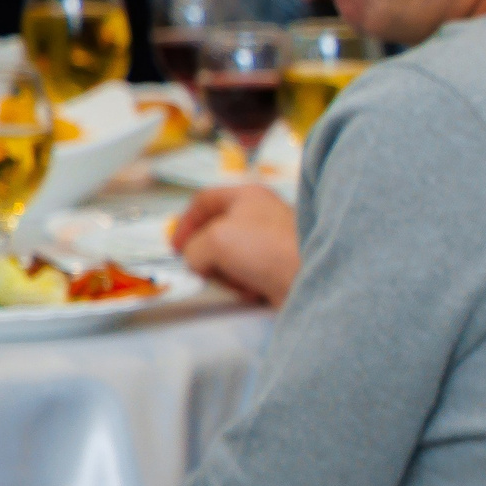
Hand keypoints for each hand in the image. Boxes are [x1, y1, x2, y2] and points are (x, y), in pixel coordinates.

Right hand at [173, 184, 300, 307]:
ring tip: (239, 280)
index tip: (175, 249)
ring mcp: (270, 243)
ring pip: (229, 258)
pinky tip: (254, 290)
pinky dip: (244, 285)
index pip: (204, 201)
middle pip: (214, 233)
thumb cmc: (264, 249)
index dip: (185, 223)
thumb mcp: (215, 240)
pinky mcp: (278, 268)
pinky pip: (246, 276)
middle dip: (207, 255)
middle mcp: (260, 215)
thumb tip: (197, 262)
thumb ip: (193, 248)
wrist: (310, 280)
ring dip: (226, 273)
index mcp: (247, 195)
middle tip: (206, 269)